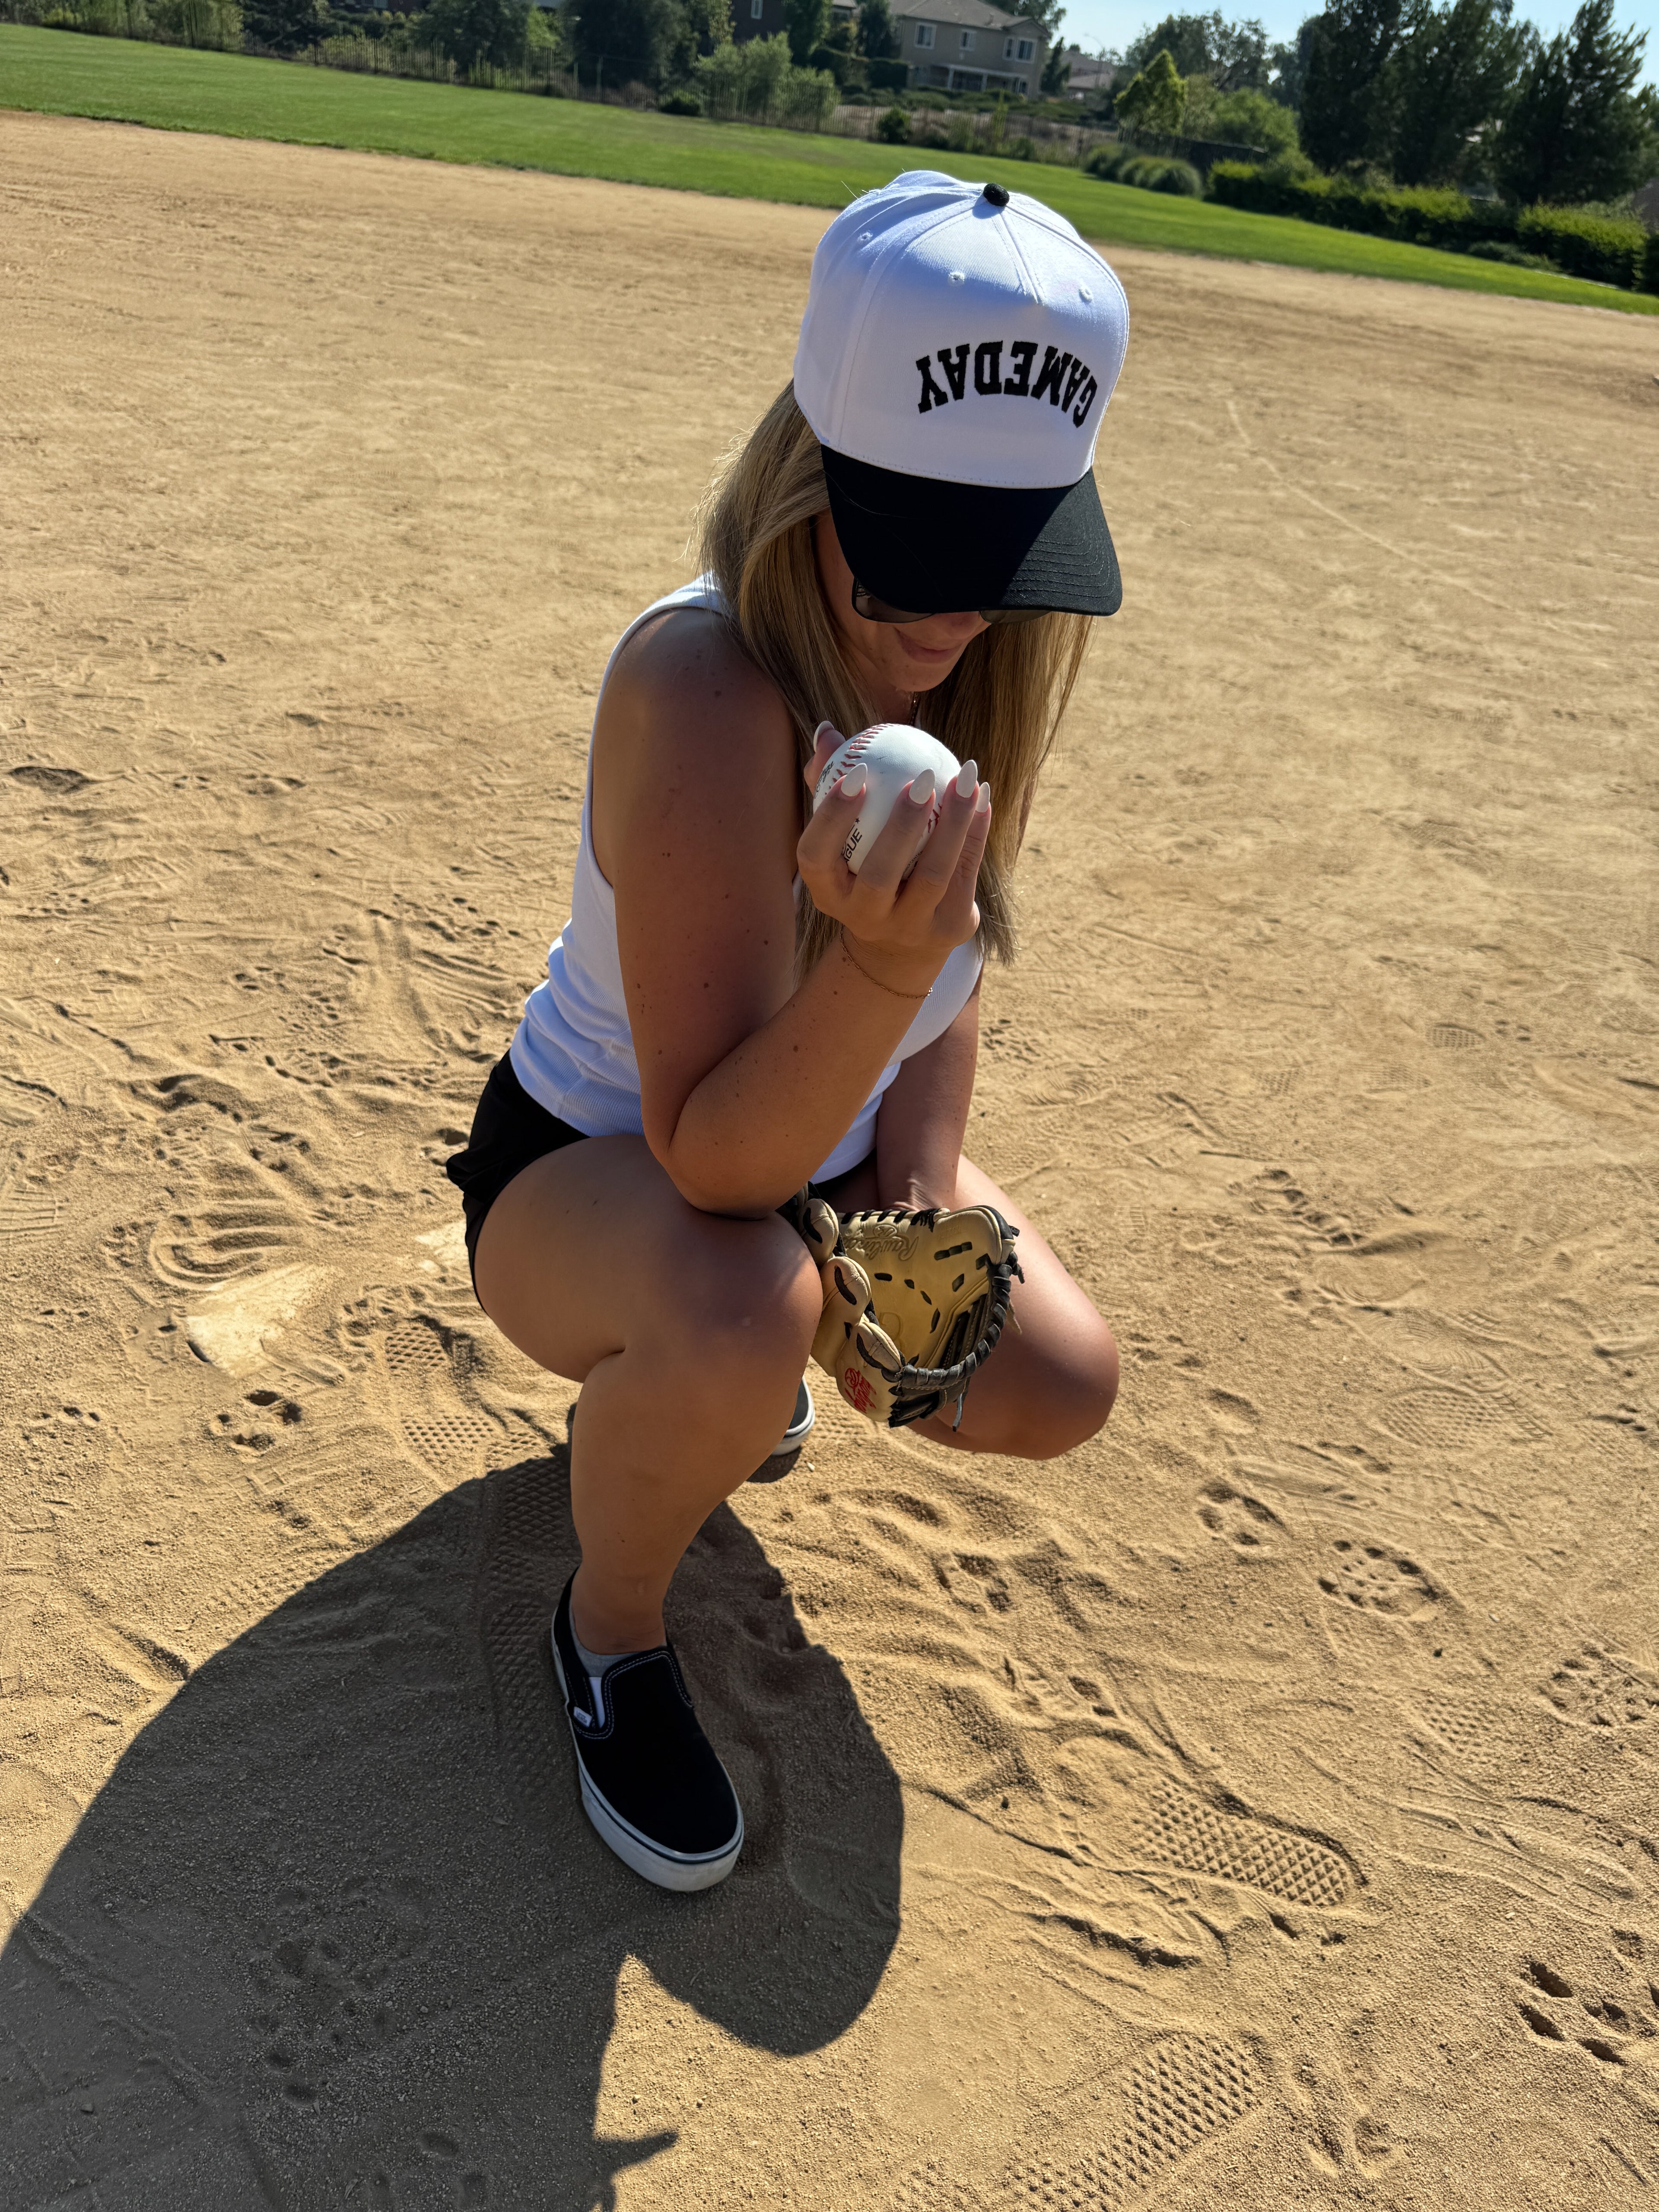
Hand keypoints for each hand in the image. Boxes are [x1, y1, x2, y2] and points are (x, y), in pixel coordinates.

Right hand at [797, 721, 990, 993]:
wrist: (900, 943)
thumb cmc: (862, 867)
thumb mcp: (842, 837)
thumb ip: (830, 784)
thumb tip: (827, 731)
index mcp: (826, 892)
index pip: (816, 856)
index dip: (832, 818)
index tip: (857, 773)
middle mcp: (863, 917)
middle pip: (879, 875)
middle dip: (901, 826)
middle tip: (921, 778)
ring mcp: (908, 928)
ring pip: (933, 876)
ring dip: (952, 823)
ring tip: (964, 777)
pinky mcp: (949, 929)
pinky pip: (966, 874)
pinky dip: (975, 832)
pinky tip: (982, 795)